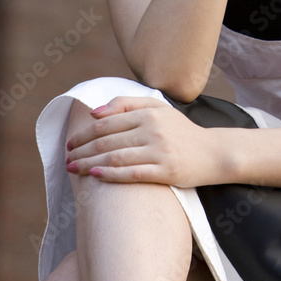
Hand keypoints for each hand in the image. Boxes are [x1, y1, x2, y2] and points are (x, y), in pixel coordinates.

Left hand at [65, 96, 223, 186]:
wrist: (214, 153)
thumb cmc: (182, 132)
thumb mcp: (159, 109)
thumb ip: (128, 104)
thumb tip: (95, 112)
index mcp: (149, 113)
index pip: (108, 122)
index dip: (85, 133)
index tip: (71, 142)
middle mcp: (153, 129)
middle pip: (108, 140)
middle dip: (82, 150)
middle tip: (67, 158)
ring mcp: (160, 150)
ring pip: (115, 156)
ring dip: (89, 163)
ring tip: (73, 168)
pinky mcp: (165, 171)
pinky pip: (132, 173)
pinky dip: (110, 174)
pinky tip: (95, 177)